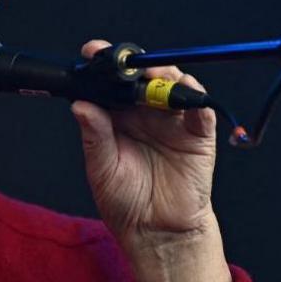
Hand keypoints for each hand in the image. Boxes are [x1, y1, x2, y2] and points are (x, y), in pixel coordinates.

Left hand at [71, 39, 231, 281]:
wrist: (154, 230)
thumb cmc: (123, 198)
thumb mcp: (101, 167)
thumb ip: (95, 135)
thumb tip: (80, 106)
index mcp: (116, 115)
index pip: (110, 82)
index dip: (103, 63)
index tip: (93, 51)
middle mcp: (144, 113)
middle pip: (144, 77)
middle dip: (138, 64)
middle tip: (129, 62)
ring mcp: (172, 122)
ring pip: (173, 87)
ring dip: (168, 76)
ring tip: (158, 75)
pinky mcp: (197, 137)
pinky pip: (200, 113)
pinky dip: (197, 101)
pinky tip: (188, 95)